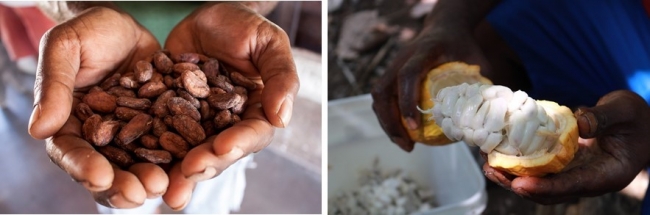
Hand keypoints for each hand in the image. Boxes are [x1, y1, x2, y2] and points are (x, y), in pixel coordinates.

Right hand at [28, 7, 165, 207]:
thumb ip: (54, 86)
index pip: (71, 152)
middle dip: (122, 186)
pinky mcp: (161, 127)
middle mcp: (101, 137)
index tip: (100, 177)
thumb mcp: (66, 47)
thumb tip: (38, 131)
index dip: (84, 167)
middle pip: (108, 170)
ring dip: (150, 179)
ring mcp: (133, 135)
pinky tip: (188, 167)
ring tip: (163, 186)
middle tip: (140, 194)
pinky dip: (178, 160)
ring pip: (139, 166)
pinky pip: (170, 147)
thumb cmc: (89, 32)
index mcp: (71, 123)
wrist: (126, 25)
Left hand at [162, 2, 298, 209]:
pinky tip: (136, 162)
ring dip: (177, 171)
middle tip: (189, 172)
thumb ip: (281, 77)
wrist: (206, 15)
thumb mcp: (269, 43)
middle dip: (206, 163)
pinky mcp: (170, 116)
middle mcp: (229, 124)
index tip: (223, 146)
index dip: (240, 142)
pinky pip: (160, 135)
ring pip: (190, 152)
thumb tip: (282, 118)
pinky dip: (149, 150)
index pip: (253, 133)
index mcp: (258, 112)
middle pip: (220, 151)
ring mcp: (198, 123)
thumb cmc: (244, 26)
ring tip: (163, 188)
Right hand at [371, 24, 489, 151]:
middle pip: (383, 91)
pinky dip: (389, 117)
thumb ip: (481, 86)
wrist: (445, 27)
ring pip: (379, 96)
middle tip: (407, 145)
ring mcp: (393, 65)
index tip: (414, 128)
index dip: (407, 102)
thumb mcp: (478, 60)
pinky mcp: (391, 73)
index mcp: (424, 51)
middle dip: (391, 122)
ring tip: (404, 144)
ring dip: (387, 123)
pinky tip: (403, 133)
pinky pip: (382, 97)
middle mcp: (402, 57)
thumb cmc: (463, 46)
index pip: (408, 75)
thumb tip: (486, 120)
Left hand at [484, 90, 649, 203]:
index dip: (545, 187)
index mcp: (607, 175)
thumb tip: (579, 123)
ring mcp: (575, 174)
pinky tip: (499, 153)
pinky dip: (520, 165)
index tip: (520, 184)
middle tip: (492, 171)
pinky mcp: (565, 165)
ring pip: (541, 184)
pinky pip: (540, 170)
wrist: (641, 125)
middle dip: (519, 185)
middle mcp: (588, 181)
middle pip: (550, 192)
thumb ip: (603, 117)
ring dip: (513, 177)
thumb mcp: (624, 109)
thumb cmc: (636, 117)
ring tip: (488, 165)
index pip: (573, 186)